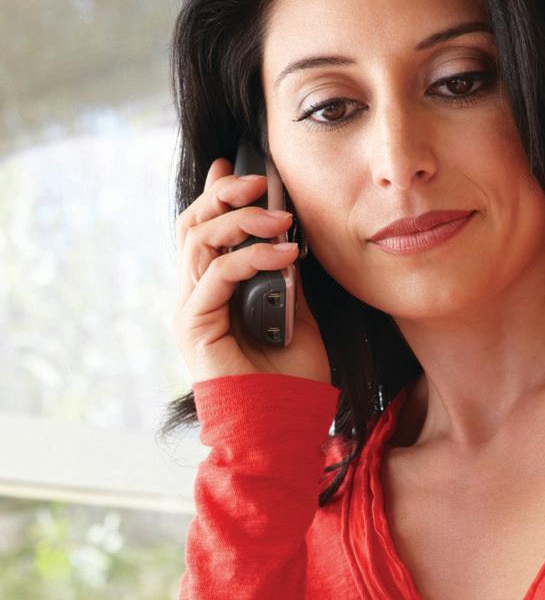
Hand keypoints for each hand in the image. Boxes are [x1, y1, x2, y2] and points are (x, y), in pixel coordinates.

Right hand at [174, 157, 330, 384]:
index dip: (217, 195)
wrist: (283, 433)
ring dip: (242, 219)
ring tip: (282, 218)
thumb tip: (290, 239)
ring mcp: (192, 311)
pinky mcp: (195, 325)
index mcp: (215, 295)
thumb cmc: (291, 385)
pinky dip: (252, 256)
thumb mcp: (297, 317)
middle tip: (261, 180)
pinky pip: (217, 273)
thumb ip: (285, 279)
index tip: (240, 166)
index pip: (205, 232)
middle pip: (193, 226)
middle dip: (225, 194)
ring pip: (198, 241)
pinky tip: (287, 253)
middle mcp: (196, 298)